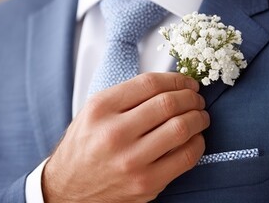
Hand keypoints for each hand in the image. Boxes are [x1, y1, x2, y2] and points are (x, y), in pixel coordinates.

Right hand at [42, 73, 209, 201]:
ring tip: (199, 117)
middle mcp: (114, 133)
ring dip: (198, 119)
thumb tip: (170, 85)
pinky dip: (197, 144)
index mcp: (101, 109)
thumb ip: (126, 97)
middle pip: (169, 104)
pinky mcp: (146, 183)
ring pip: (181, 128)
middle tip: (196, 100)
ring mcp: (131, 160)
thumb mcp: (93, 112)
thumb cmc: (84, 148)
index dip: (176, 79)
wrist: (68, 189)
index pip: (150, 84)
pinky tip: (193, 139)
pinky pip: (186, 157)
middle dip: (191, 98)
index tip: (187, 82)